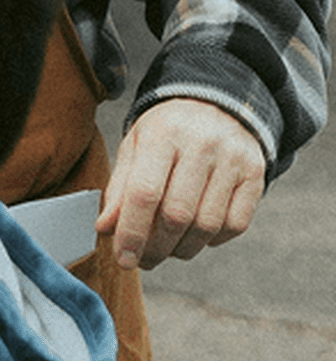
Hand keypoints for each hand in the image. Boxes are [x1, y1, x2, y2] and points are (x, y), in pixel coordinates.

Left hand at [97, 99, 266, 270]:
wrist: (216, 101)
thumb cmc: (168, 130)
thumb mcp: (136, 145)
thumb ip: (120, 188)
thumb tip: (105, 228)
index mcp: (163, 133)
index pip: (145, 192)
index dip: (132, 232)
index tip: (123, 259)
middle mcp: (201, 144)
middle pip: (177, 215)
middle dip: (156, 247)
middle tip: (144, 260)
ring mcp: (232, 159)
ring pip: (206, 226)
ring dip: (183, 248)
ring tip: (168, 248)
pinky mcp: (255, 174)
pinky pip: (235, 225)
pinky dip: (213, 240)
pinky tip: (197, 233)